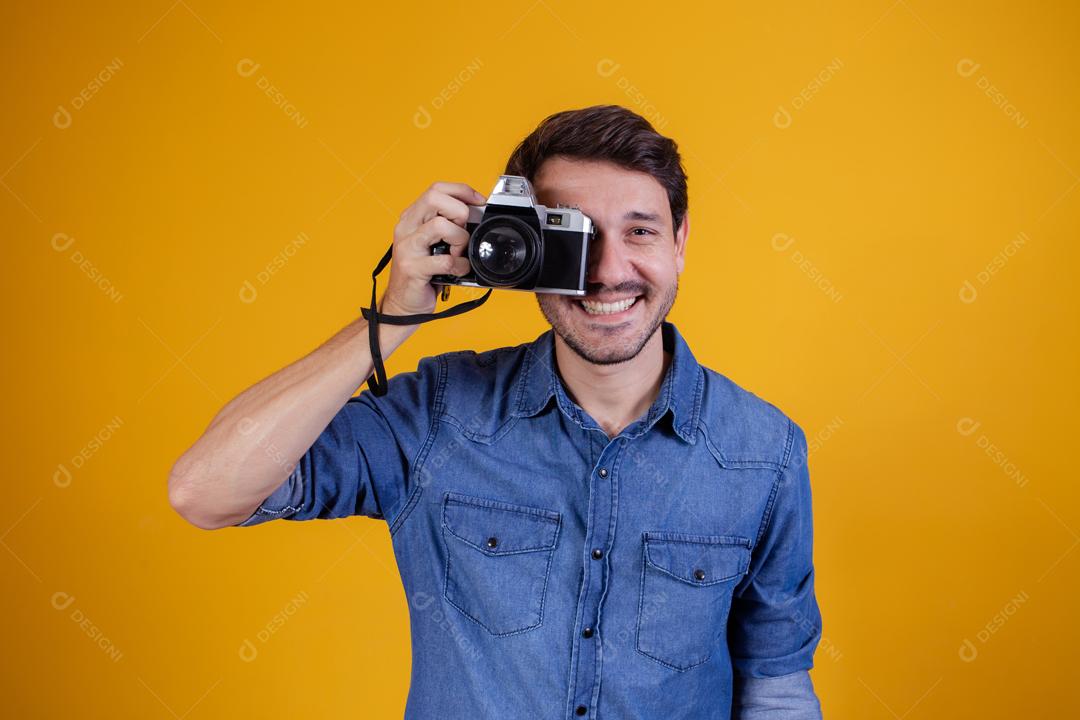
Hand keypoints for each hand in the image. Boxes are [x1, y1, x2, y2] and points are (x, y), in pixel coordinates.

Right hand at [379, 181, 484, 317]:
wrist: (402, 305)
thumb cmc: (421, 273)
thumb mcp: (432, 244)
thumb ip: (447, 227)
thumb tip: (477, 215)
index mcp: (411, 218)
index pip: (436, 189)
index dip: (462, 191)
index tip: (479, 202)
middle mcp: (406, 228)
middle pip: (434, 198)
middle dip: (459, 212)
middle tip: (463, 230)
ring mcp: (407, 248)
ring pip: (440, 225)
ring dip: (459, 239)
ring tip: (458, 253)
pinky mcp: (412, 268)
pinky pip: (445, 260)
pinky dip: (460, 266)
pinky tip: (457, 271)